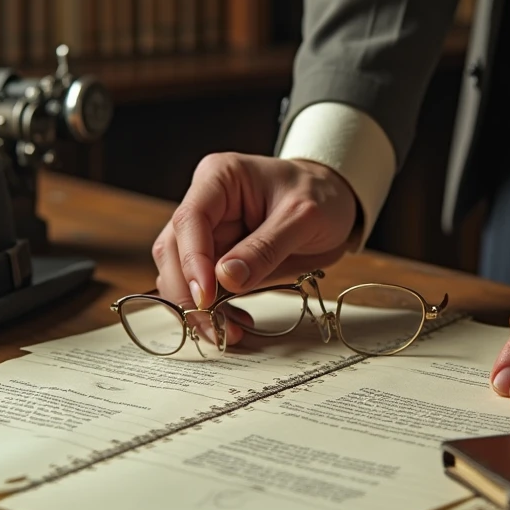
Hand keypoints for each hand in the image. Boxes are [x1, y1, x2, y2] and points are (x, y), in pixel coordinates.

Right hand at [152, 153, 357, 332]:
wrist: (335, 201)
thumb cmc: (320, 194)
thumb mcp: (303, 217)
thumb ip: (265, 247)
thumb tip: (226, 278)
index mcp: (219, 178)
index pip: (189, 219)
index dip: (191, 261)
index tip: (205, 297)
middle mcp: (205, 204)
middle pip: (173, 251)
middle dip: (189, 293)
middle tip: (215, 326)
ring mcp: (209, 232)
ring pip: (181, 275)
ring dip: (198, 309)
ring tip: (229, 332)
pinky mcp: (218, 257)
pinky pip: (204, 289)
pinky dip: (215, 311)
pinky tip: (236, 323)